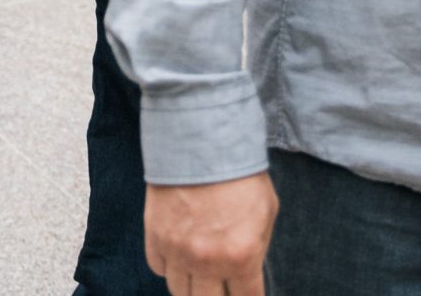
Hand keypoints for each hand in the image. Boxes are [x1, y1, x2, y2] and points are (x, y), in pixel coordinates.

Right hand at [144, 173, 277, 294]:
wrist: (201, 140)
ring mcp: (177, 251)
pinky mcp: (155, 236)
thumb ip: (257, 249)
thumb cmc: (239, 174)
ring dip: (192, 288)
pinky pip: (159, 268)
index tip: (244, 293)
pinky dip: (169, 267)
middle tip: (221, 285)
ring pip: (180, 293)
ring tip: (200, 276)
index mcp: (241, 256)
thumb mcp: (266, 213)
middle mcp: (207, 261)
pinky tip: (180, 255)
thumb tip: (248, 270)